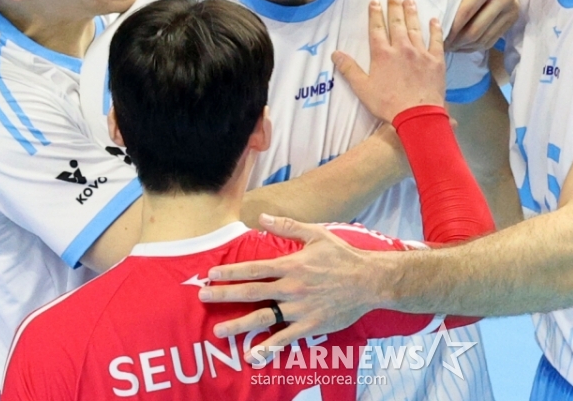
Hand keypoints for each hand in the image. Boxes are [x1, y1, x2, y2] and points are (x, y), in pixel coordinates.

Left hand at [200, 214, 378, 352]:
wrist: (370, 281)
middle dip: (224, 295)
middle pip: (251, 293)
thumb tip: (262, 217)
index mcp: (291, 265)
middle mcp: (291, 288)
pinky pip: (285, 339)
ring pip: (263, 318)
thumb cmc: (343, 256)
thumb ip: (288, 226)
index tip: (211, 275)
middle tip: (203, 297)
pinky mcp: (310, 326)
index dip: (231, 272)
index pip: (254, 269)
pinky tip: (252, 355)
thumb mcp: (317, 234)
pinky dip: (268, 348)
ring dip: (239, 325)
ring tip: (219, 331)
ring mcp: (300, 309)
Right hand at [332, 0, 445, 122]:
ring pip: (415, 28)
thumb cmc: (388, 103)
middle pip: (397, 23)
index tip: (374, 1)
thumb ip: (349, 69)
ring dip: (411, 13)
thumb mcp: (363, 88)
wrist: (417, 114)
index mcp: (382, 54)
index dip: (375, 14)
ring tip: (409, 0)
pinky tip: (434, 20)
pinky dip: (435, 29)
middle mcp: (401, 48)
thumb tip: (335, 53)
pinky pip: (436, 41)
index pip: (377, 28)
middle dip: (394, 6)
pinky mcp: (435, 60)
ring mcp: (420, 53)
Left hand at [444, 0, 517, 52]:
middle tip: (439, 44)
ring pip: (484, 38)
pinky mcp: (513, 16)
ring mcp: (511, 7)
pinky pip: (492, 39)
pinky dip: (475, 46)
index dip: (450, 27)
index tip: (435, 33)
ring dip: (464, 46)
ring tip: (448, 45)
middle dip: (456, 40)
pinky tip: (461, 44)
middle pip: (475, 30)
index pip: (466, 12)